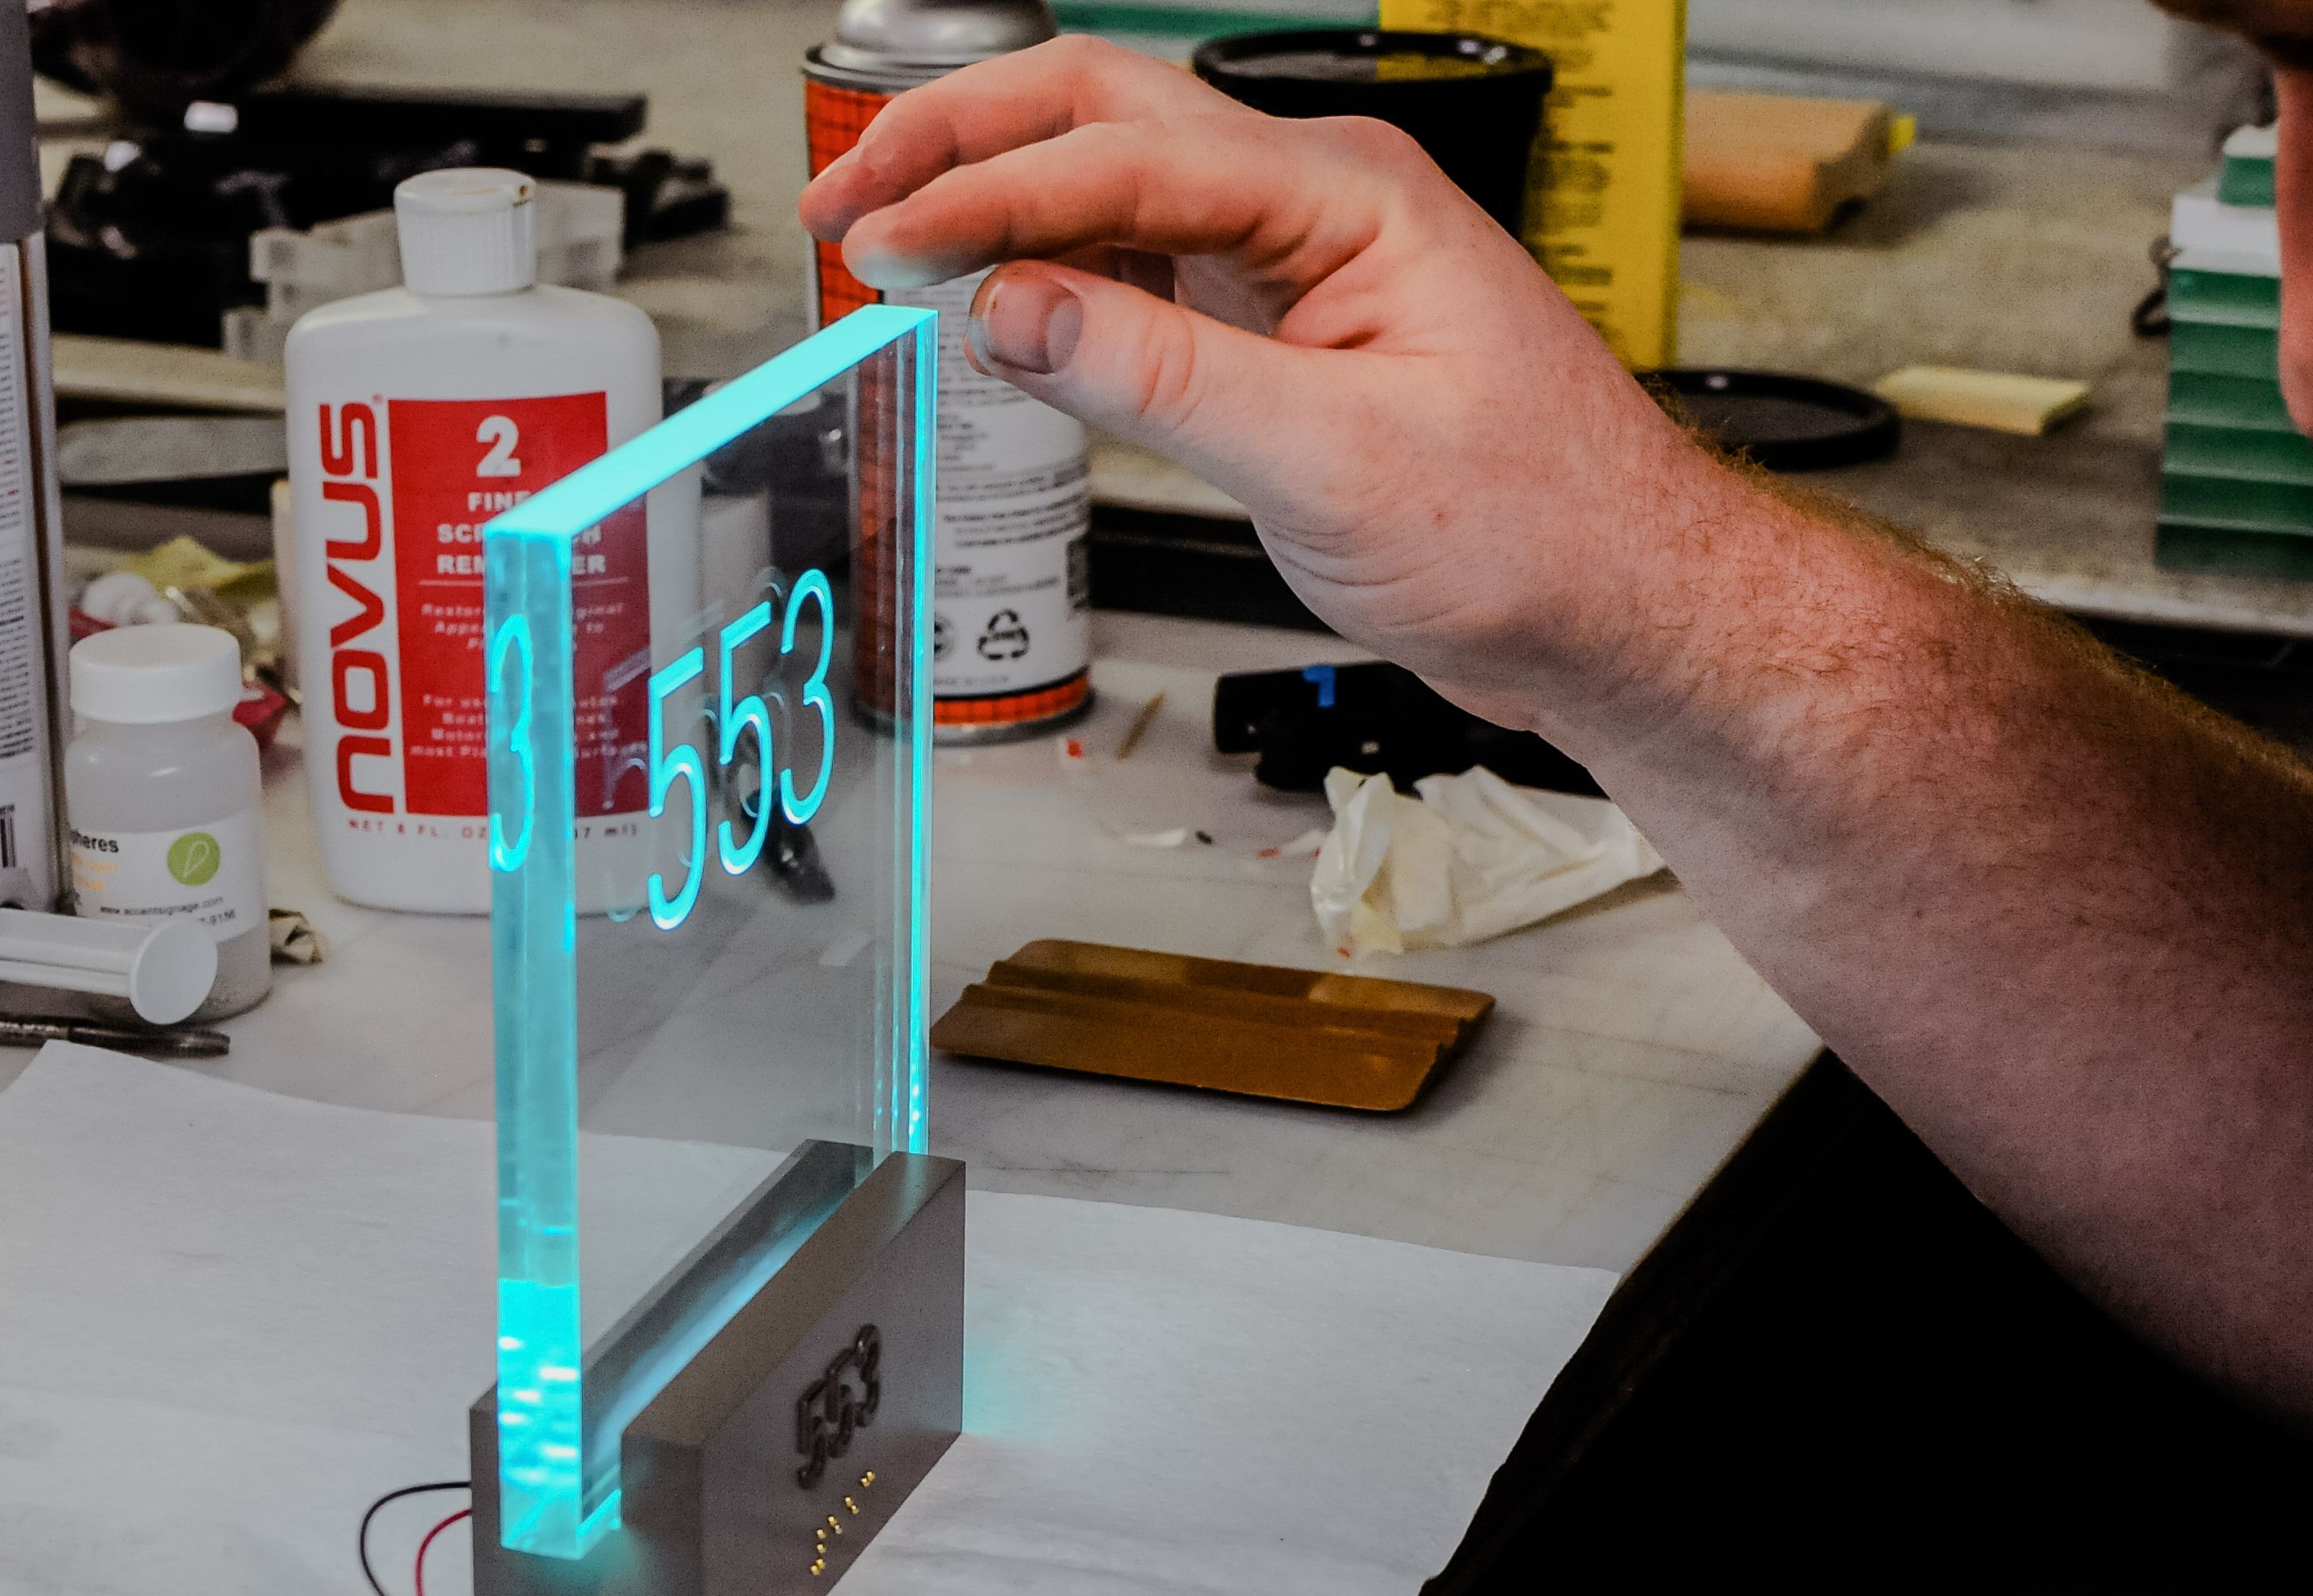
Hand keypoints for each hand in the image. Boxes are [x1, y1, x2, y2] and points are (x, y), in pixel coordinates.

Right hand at [797, 37, 1758, 736]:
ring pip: (1112, 179)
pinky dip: (1047, 275)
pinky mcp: (1279, 328)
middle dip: (961, 142)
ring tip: (887, 246)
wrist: (1626, 607)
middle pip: (1103, 111)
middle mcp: (1316, 204)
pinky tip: (991, 308)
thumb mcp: (1335, 462)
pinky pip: (1139, 266)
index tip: (885, 246)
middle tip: (846, 199)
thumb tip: (1015, 311)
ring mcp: (1296, 260)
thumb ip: (1164, 378)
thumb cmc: (1542, 532)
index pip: (1123, 155)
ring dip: (994, 202)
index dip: (986, 198)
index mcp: (1345, 198)